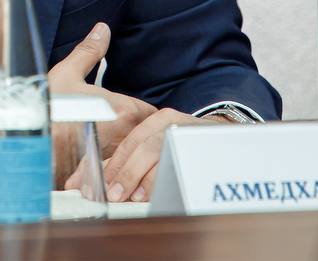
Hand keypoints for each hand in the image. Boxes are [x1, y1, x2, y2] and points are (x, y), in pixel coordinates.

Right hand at [47, 23, 156, 182]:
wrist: (22, 143)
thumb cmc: (45, 108)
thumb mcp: (66, 73)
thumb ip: (89, 52)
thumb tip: (102, 30)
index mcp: (124, 110)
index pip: (153, 115)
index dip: (147, 115)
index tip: (136, 113)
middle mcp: (124, 138)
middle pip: (146, 139)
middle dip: (140, 135)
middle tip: (125, 130)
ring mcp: (113, 160)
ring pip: (133, 158)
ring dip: (127, 154)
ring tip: (110, 149)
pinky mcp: (98, 179)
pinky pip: (116, 175)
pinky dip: (112, 173)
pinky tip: (98, 169)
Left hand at [99, 109, 231, 201]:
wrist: (225, 140)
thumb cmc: (183, 146)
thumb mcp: (156, 146)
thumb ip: (127, 162)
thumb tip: (92, 182)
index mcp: (158, 120)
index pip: (131, 142)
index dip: (114, 165)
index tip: (100, 184)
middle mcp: (174, 123)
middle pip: (146, 147)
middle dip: (127, 173)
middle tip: (114, 194)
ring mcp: (192, 133)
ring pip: (165, 153)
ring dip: (147, 178)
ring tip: (134, 197)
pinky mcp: (207, 146)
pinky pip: (186, 163)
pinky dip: (171, 180)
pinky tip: (161, 193)